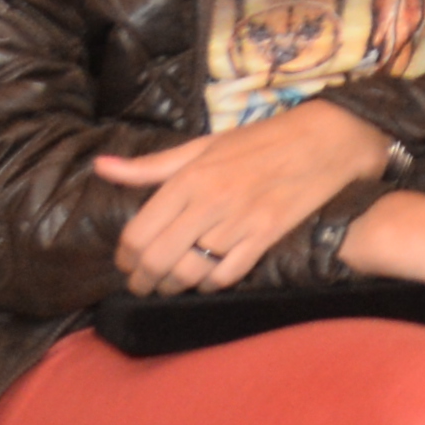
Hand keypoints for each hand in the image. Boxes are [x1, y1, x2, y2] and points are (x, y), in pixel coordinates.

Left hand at [93, 99, 400, 295]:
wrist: (323, 139)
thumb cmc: (258, 141)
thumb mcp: (202, 146)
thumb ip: (150, 166)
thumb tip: (101, 167)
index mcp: (190, 177)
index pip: (138, 232)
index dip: (125, 256)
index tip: (127, 261)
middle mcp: (209, 201)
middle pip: (157, 258)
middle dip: (143, 279)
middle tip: (142, 282)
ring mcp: (239, 221)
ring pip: (189, 272)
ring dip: (174, 284)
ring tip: (170, 283)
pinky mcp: (265, 236)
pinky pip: (225, 275)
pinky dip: (210, 283)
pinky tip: (207, 277)